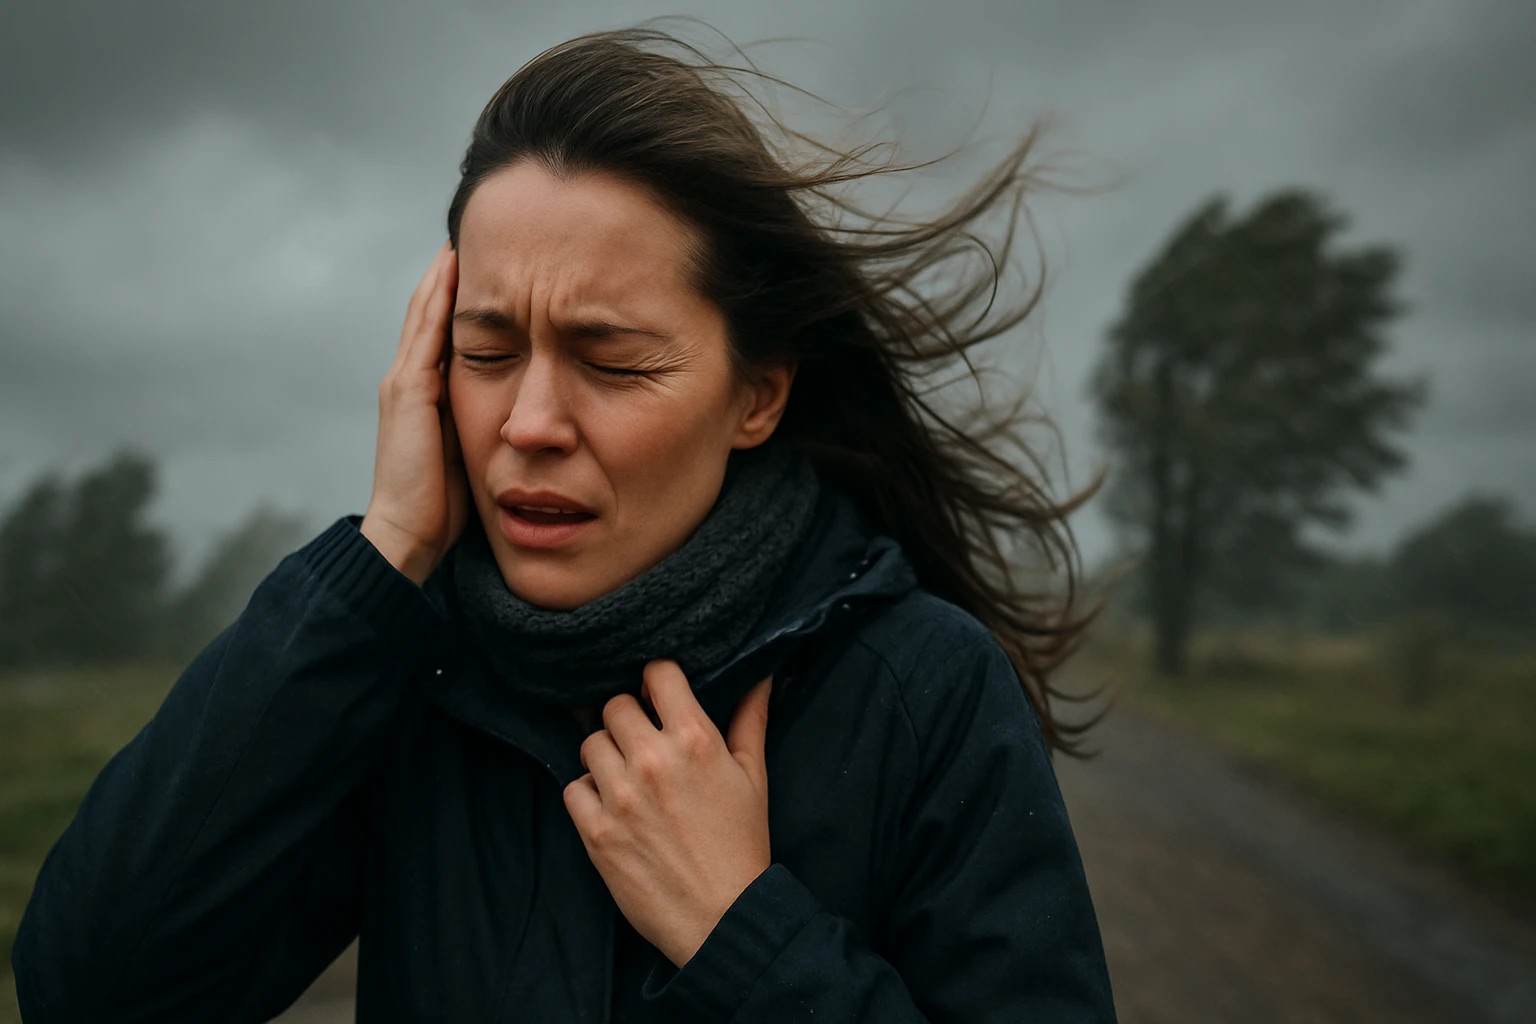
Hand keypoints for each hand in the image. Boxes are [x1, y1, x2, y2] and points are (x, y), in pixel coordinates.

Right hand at [360, 242, 468, 584]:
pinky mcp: (410, 392)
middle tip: (469, 236)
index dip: (455, 298)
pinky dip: (437, 300)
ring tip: (460, 240)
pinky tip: (452, 272)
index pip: (439, 332)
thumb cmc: (442, 504)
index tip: (481, 266)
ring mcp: (404, 383)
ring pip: (424, 314)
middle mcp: (408, 380)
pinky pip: (426, 334)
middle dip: (447, 276)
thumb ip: (482, 420)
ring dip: (441, 276)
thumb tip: (518, 406)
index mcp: (422, 394)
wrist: (408, 534)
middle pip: (428, 313)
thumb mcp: (469, 449)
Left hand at [563, 660, 772, 967]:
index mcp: (695, 740)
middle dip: (629, 719)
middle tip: (642, 740)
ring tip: (626, 776)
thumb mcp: (754, 778)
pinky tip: (612, 807)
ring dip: (606, 755)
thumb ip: (750, 721)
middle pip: (615, 706)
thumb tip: (759, 677)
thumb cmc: (742, 846)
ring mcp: (620, 797)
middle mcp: (652, 761)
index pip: (657, 673)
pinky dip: (588, 794)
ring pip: (590, 744)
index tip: (658, 695)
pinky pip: (573, 789)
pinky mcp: (596, 832)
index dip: (656, 680)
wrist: (722, 917)